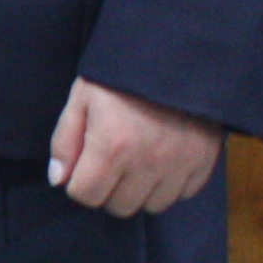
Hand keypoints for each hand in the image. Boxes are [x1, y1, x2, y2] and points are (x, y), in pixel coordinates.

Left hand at [46, 78, 221, 213]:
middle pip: (119, 206)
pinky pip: (183, 194)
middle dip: (108, 190)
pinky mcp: (204, 162)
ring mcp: (179, 165)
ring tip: (138, 162)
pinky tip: (163, 160)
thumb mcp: (82, 98)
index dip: (80, 182)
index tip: (86, 165)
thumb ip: (65, 141)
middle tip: (111, 163)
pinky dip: (170, 184)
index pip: (86, 195)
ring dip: (140, 191)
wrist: (177, 56)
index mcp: (112, 146)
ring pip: (152, 206)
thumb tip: (59, 180)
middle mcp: (147, 163)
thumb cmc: (121, 76)